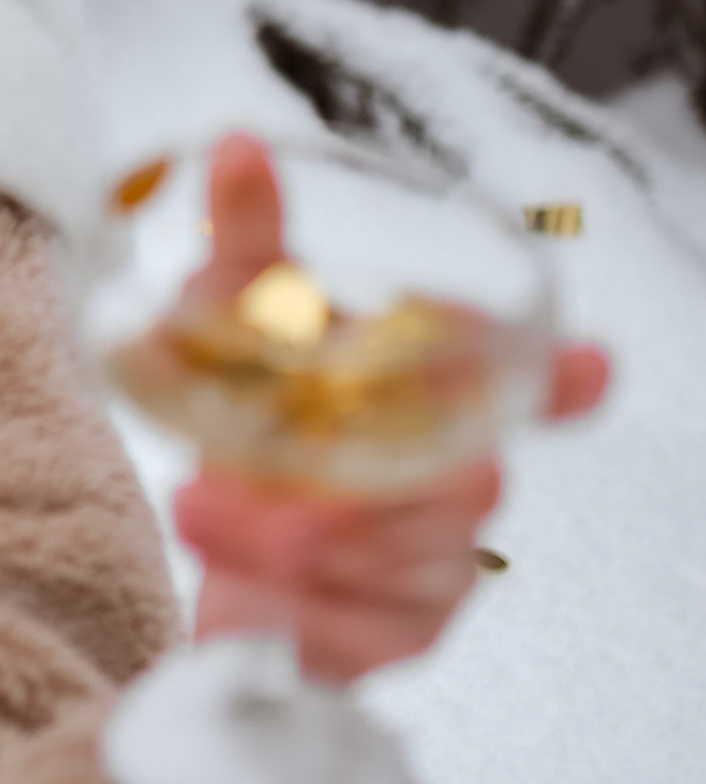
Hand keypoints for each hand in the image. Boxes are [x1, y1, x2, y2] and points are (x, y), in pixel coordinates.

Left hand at [167, 132, 607, 682]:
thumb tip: (235, 146)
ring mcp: (443, 562)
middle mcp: (463, 477)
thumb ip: (247, 240)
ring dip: (294, 543)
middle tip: (241, 481)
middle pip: (469, 489)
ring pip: (414, 565)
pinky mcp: (404, 637)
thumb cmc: (248, 411)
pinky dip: (293, 609)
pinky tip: (242, 588)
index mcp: (439, 393)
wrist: (208, 536)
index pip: (536, 386)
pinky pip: (371, 636)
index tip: (584, 367)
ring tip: (199, 509)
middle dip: (359, 494)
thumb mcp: (228, 318)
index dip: (562, 381)